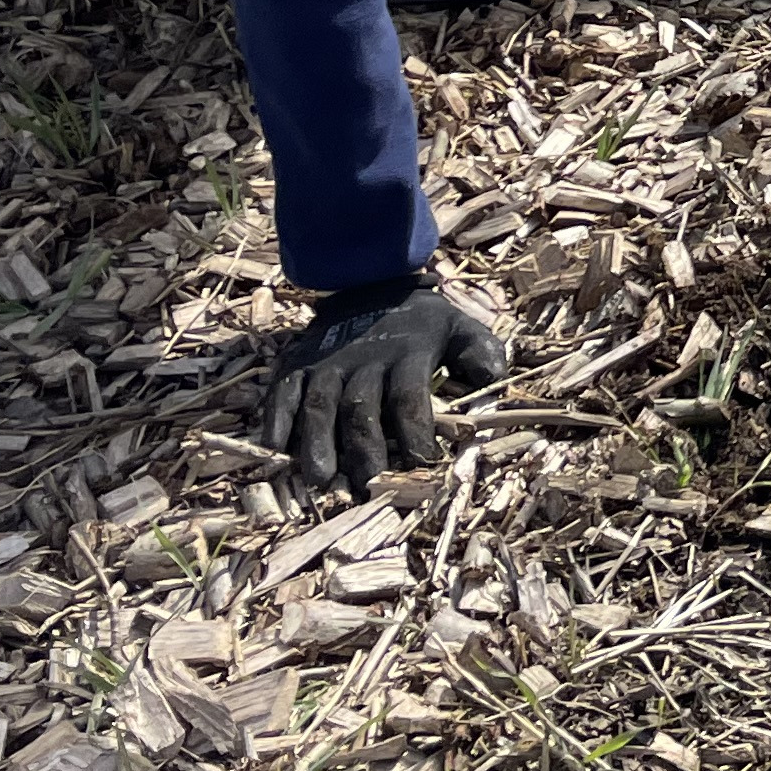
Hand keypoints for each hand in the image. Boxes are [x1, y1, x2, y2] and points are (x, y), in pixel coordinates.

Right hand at [267, 274, 508, 492]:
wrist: (370, 283)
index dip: (416, 430)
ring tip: (321, 480)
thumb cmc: (421, 323)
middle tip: (367, 486)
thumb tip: (494, 377)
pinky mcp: (297, 364)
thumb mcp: (459, 328)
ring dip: (318, 443)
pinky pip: (284, 393)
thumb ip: (479, 353)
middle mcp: (364, 360)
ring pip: (320, 405)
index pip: (410, 396)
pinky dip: (277, 420)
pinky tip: (275, 451)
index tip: (423, 463)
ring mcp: (327, 362)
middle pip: (362, 408)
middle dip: (365, 449)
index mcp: (407, 355)